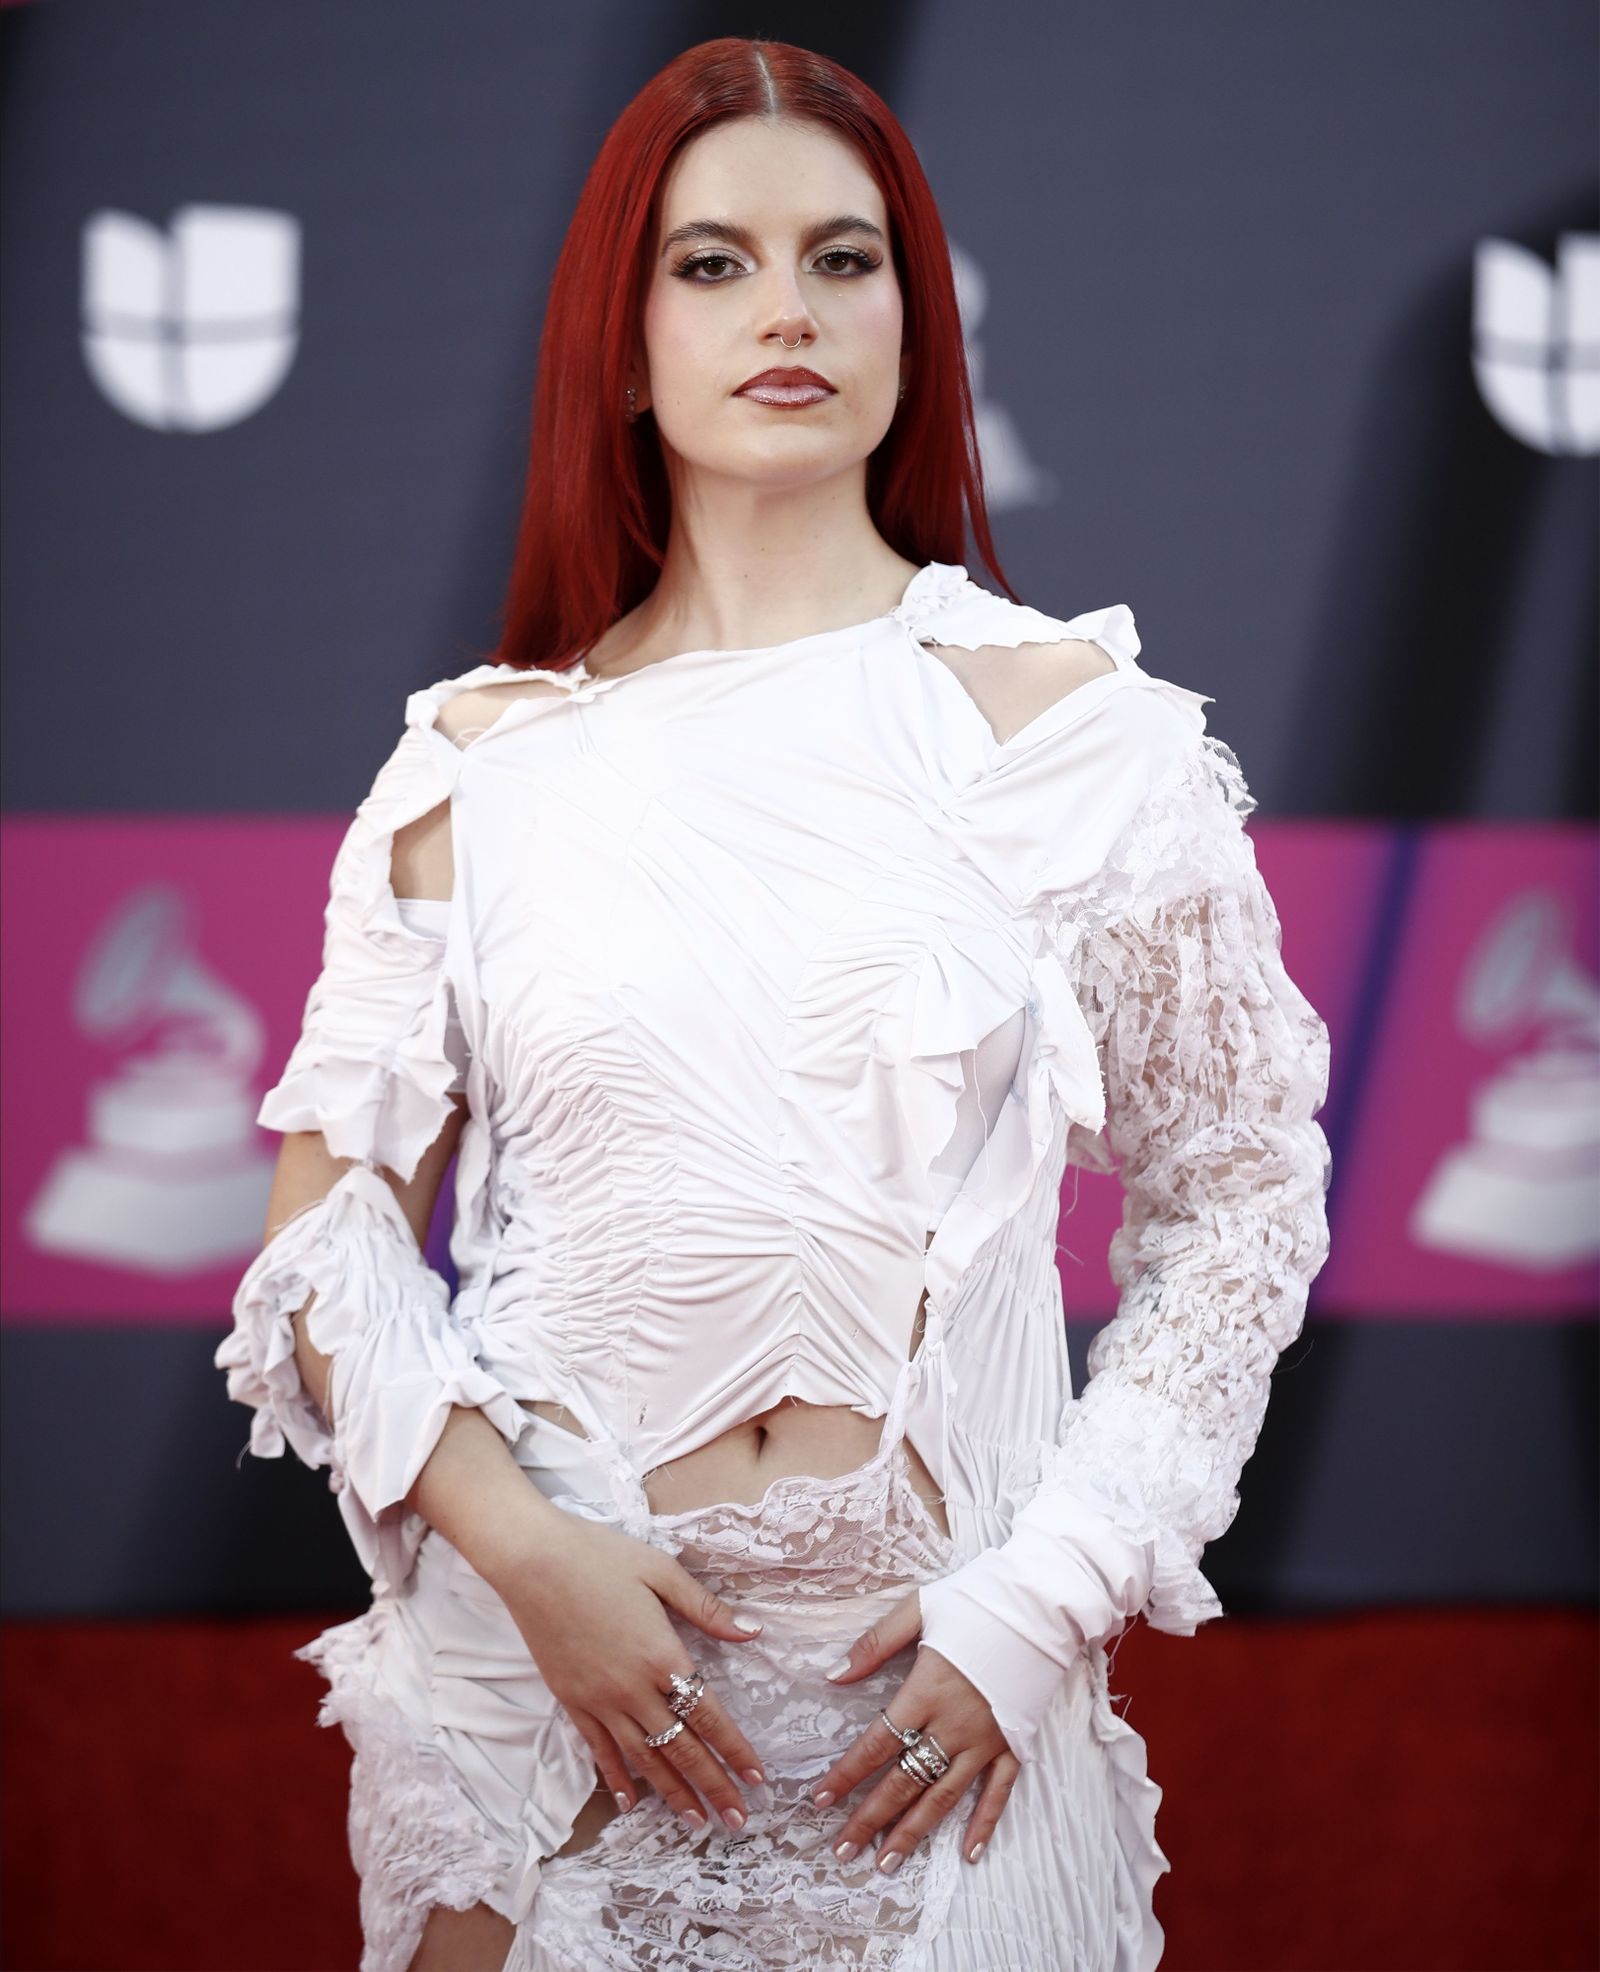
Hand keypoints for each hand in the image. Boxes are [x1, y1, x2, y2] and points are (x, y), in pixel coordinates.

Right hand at [493, 1510, 768, 1833]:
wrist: (532, 1560)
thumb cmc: (600, 1556)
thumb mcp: (661, 1571)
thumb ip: (707, 1608)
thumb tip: (753, 1632)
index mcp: (662, 1655)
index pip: (708, 1716)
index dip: (734, 1750)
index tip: (757, 1779)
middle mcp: (632, 1688)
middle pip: (680, 1748)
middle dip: (712, 1786)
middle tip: (737, 1820)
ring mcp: (599, 1699)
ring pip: (643, 1759)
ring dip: (672, 1793)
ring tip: (697, 1820)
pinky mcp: (571, 1701)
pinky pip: (599, 1750)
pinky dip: (618, 1778)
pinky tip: (631, 1802)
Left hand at [808, 1587, 1020, 1871]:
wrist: (1043, 1605)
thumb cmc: (979, 1600)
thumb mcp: (921, 1608)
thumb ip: (876, 1643)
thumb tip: (834, 1675)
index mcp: (926, 1690)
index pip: (878, 1742)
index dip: (847, 1773)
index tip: (820, 1799)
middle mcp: (954, 1724)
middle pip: (905, 1780)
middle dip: (870, 1818)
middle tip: (843, 1849)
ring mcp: (986, 1740)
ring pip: (944, 1796)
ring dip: (914, 1831)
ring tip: (887, 1863)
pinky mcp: (1014, 1743)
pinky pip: (998, 1792)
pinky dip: (984, 1824)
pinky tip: (968, 1854)